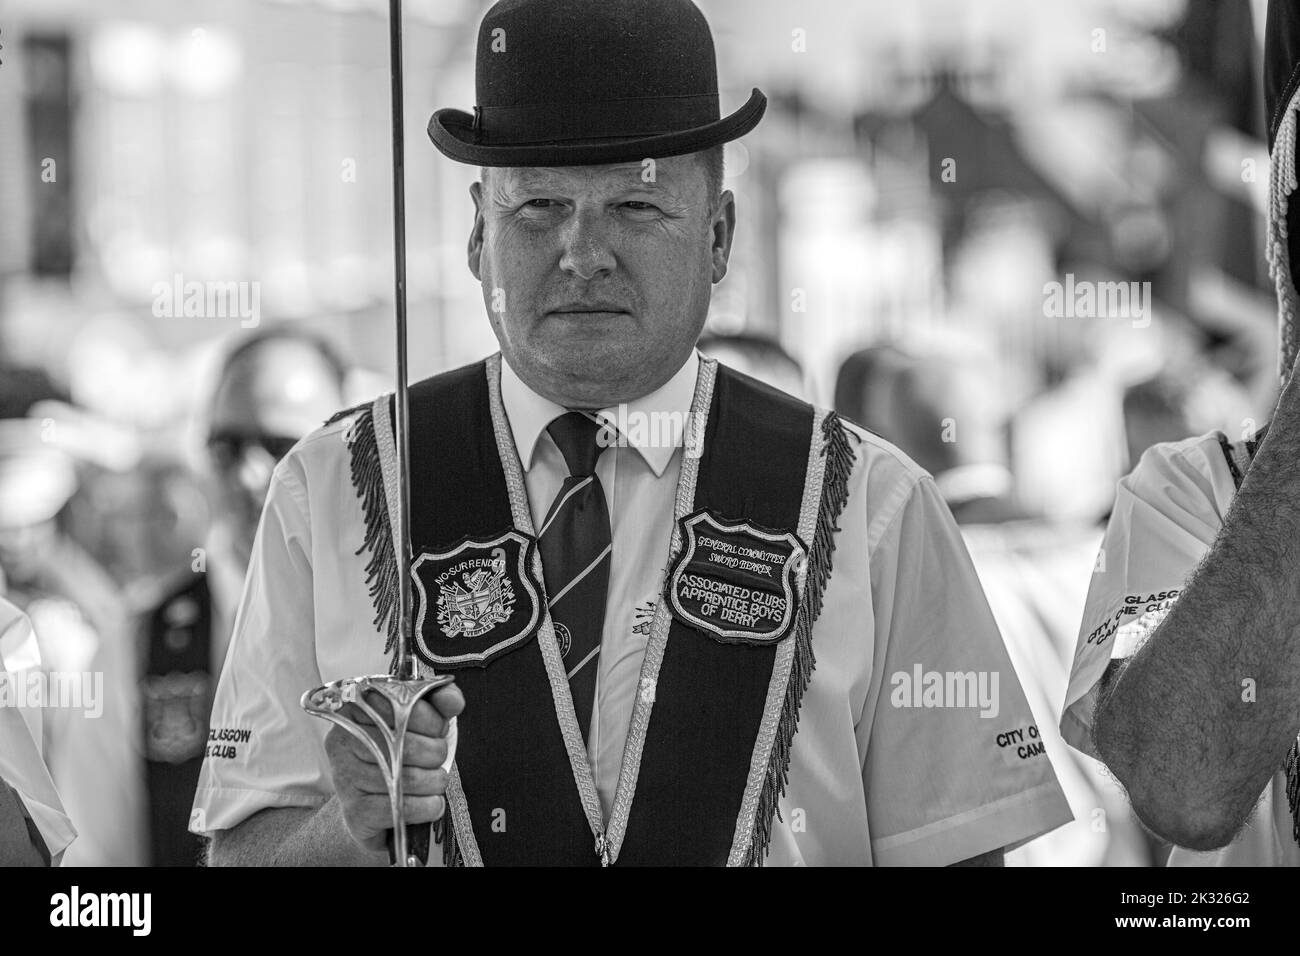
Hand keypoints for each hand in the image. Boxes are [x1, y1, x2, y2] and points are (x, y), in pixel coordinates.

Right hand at [323, 682, 464, 853]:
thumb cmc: (399, 754)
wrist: (372, 806)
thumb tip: (453, 700)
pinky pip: (402, 808)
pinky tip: (430, 803)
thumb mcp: (420, 720)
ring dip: (434, 781)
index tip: (438, 730)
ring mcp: (344, 777)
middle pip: (406, 744)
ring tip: (435, 780)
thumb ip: (438, 702)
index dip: (431, 720)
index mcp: (357, 709)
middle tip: (437, 758)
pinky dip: (427, 807)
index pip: (400, 706)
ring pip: (406, 779)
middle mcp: (343, 740)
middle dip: (436, 753)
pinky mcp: (354, 811)